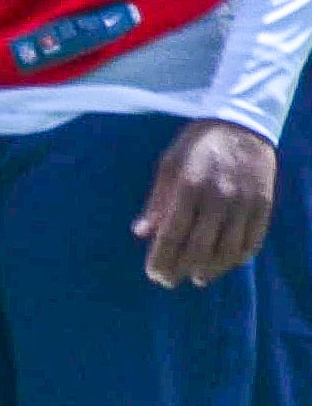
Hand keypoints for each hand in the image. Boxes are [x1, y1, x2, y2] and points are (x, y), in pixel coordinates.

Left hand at [138, 117, 276, 288]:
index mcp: (189, 187)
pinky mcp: (264, 204)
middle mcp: (219, 198)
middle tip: (170, 282)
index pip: (173, 234)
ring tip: (198, 278)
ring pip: (228, 248)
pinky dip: (240, 256)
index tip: (154, 274)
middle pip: (200, 246)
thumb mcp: (169, 165)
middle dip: (182, 269)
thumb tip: (141, 233)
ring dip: (212, 269)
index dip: (163, 258)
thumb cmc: (198, 145)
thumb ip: (157, 201)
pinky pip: (253, 239)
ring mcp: (244, 203)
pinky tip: (228, 264)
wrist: (242, 124)